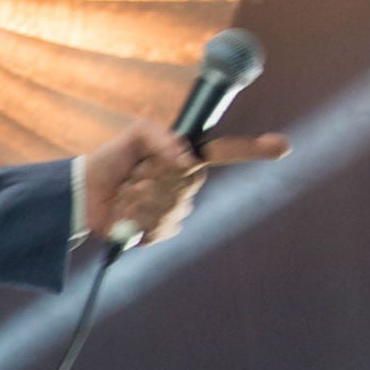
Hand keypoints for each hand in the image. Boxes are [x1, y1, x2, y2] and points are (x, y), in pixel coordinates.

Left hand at [83, 117, 289, 247]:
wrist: (86, 189)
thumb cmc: (114, 160)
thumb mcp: (133, 136)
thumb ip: (159, 136)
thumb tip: (187, 159)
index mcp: (188, 160)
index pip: (226, 153)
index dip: (254, 149)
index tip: (283, 145)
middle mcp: (189, 186)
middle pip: (188, 183)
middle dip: (154, 176)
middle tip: (134, 174)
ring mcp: (178, 211)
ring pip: (171, 207)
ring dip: (139, 198)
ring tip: (126, 192)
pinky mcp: (162, 233)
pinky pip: (160, 229)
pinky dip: (135, 219)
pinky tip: (126, 214)